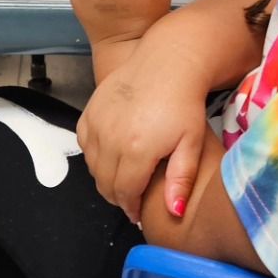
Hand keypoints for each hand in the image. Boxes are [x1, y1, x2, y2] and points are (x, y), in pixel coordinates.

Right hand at [77, 51, 211, 222]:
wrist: (168, 63)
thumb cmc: (184, 103)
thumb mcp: (192, 142)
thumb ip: (181, 179)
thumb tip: (174, 213)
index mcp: (137, 150)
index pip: (125, 193)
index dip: (131, 208)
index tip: (138, 213)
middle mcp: (111, 138)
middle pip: (105, 183)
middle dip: (118, 196)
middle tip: (132, 198)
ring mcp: (97, 123)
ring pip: (92, 166)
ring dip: (105, 177)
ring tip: (124, 177)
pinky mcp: (89, 111)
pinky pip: (84, 144)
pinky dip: (94, 155)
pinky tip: (111, 153)